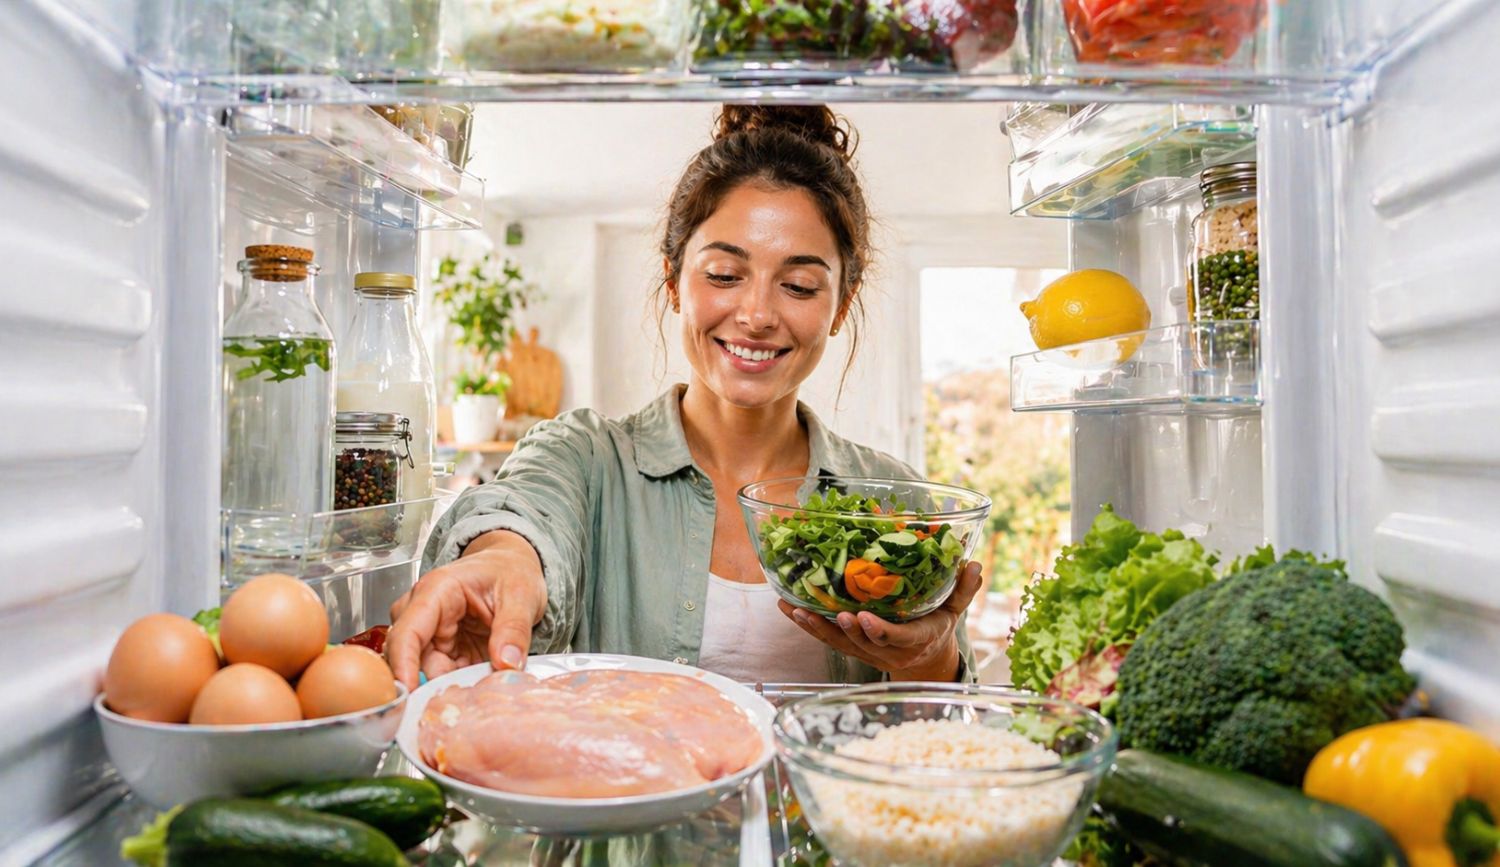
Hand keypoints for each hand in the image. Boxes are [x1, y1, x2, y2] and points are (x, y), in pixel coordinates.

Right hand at [385, 531, 546, 689]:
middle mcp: (425, 611)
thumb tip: (507, 664)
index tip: (410, 694)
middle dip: (433, 683)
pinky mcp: (441, 648)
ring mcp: (430, 631)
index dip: (404, 665)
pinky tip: (478, 682)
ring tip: (480, 685)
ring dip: (449, 685)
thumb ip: (514, 630)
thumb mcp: (522, 595)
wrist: (513, 566)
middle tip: (465, 699)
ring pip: (426, 670)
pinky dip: (458, 683)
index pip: (408, 632)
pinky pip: (442, 674)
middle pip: (411, 658)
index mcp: (437, 590)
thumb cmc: (510, 571)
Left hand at [778, 561, 983, 680]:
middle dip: (846, 629)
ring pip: (838, 642)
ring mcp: (866, 652)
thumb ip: (962, 589)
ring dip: (815, 626)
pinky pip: (826, 639)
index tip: (866, 619)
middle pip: (863, 642)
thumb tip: (974, 563)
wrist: (924, 662)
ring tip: (794, 607)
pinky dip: (807, 625)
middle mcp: (887, 650)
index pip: (897, 638)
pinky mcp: (851, 648)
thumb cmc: (936, 629)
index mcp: (914, 640)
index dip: (881, 632)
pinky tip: (789, 608)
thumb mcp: (953, 611)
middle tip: (832, 612)